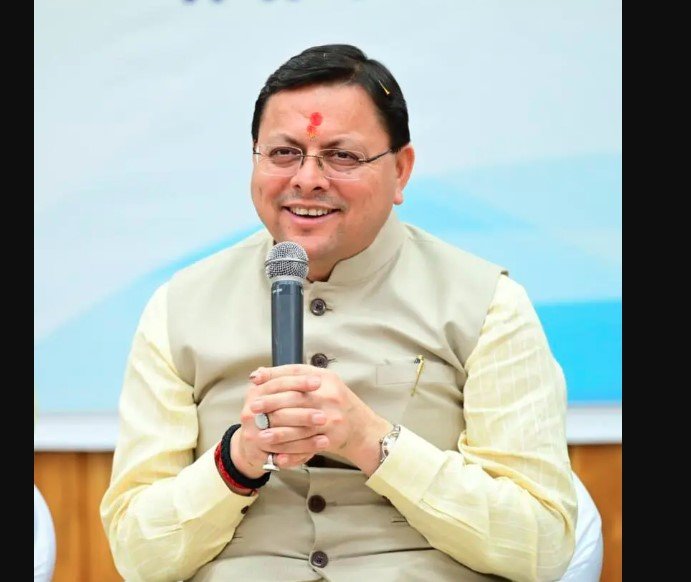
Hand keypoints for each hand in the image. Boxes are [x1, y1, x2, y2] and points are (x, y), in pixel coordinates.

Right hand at [231, 370, 329, 477]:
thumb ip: (290, 381)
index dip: (298, 382)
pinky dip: (304, 447)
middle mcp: (250, 410)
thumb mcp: (276, 393)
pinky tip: (321, 442)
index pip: (277, 384)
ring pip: (281, 432)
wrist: (254, 443)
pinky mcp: (257, 449)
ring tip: (324, 428)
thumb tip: (316, 376)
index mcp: (255, 392)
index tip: (318, 382)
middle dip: (303, 412)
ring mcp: (251, 431)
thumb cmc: (270, 413)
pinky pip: (284, 450)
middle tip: (324, 414)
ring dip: (305, 430)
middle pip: (279, 410)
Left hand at [249, 365, 391, 474]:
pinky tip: (277, 455)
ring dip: (278, 432)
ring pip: (300, 426)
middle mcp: (330, 396)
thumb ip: (292, 375)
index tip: (254, 383)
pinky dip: (291, 452)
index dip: (273, 377)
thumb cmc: (335, 402)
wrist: (360, 427)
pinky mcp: (332, 437)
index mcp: (325, 379)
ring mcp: (332, 418)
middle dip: (271, 404)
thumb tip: (259, 374)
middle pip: (295, 399)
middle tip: (253, 409)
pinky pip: (307, 446)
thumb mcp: (320, 381)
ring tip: (260, 435)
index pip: (296, 374)